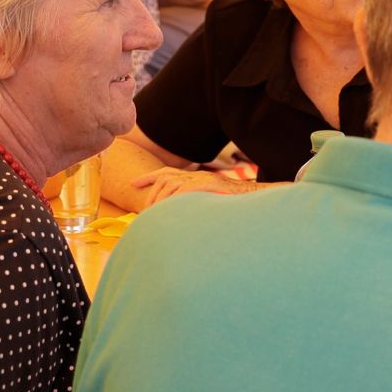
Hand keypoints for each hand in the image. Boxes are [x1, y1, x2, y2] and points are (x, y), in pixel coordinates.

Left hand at [130, 167, 255, 206]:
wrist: (258, 198)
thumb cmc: (236, 205)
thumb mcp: (212, 203)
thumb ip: (196, 205)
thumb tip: (181, 218)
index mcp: (197, 178)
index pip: (168, 173)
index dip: (149, 177)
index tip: (134, 183)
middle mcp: (198, 176)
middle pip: (165, 178)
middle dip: (152, 193)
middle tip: (145, 210)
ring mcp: (204, 179)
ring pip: (172, 184)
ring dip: (161, 199)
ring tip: (156, 214)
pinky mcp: (210, 185)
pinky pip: (185, 189)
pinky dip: (175, 198)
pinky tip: (170, 209)